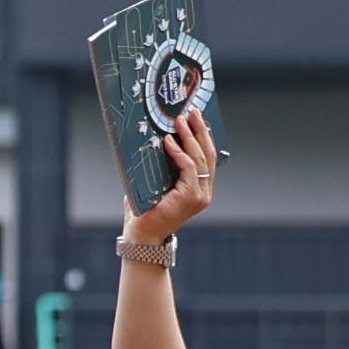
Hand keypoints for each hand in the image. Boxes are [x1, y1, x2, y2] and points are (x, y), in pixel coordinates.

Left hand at [127, 104, 220, 246]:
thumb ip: (162, 169)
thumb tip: (157, 144)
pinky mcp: (191, 196)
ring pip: (199, 158)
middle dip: (200, 130)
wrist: (142, 236)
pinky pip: (188, 167)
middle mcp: (204, 192)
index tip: (198, 120)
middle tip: (193, 112)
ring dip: (190, 136)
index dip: (203, 137)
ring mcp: (200, 194)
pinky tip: (169, 141)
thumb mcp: (155, 186)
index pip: (207, 158)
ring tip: (181, 120)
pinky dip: (178, 152)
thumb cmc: (145, 212)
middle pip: (207, 154)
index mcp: (199, 189)